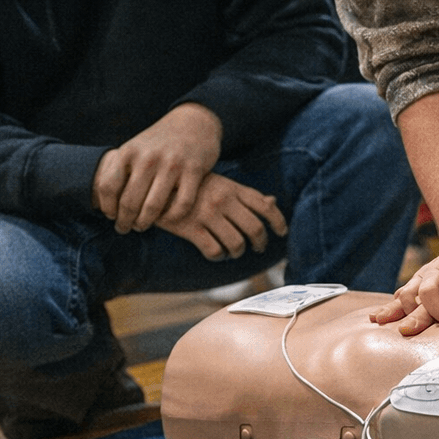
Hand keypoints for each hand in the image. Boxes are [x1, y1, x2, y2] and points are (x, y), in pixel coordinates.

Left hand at [92, 103, 222, 232]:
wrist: (194, 122)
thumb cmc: (159, 141)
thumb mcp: (135, 147)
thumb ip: (119, 169)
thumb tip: (101, 201)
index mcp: (129, 152)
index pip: (108, 187)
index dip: (107, 207)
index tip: (111, 216)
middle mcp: (149, 158)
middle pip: (129, 202)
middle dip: (125, 221)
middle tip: (125, 228)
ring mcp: (173, 164)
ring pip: (153, 207)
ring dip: (145, 223)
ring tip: (142, 226)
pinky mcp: (194, 170)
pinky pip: (181, 204)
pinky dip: (172, 217)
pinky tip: (167, 218)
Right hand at [153, 172, 285, 259]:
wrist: (156, 183)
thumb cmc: (193, 184)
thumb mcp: (222, 183)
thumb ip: (246, 194)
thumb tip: (272, 202)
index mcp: (233, 188)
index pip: (264, 206)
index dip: (278, 221)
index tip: (282, 232)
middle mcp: (224, 201)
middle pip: (255, 228)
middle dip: (261, 243)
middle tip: (258, 248)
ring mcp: (207, 215)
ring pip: (236, 243)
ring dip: (238, 252)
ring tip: (234, 251)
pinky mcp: (190, 228)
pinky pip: (214, 251)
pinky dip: (219, 256)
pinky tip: (216, 253)